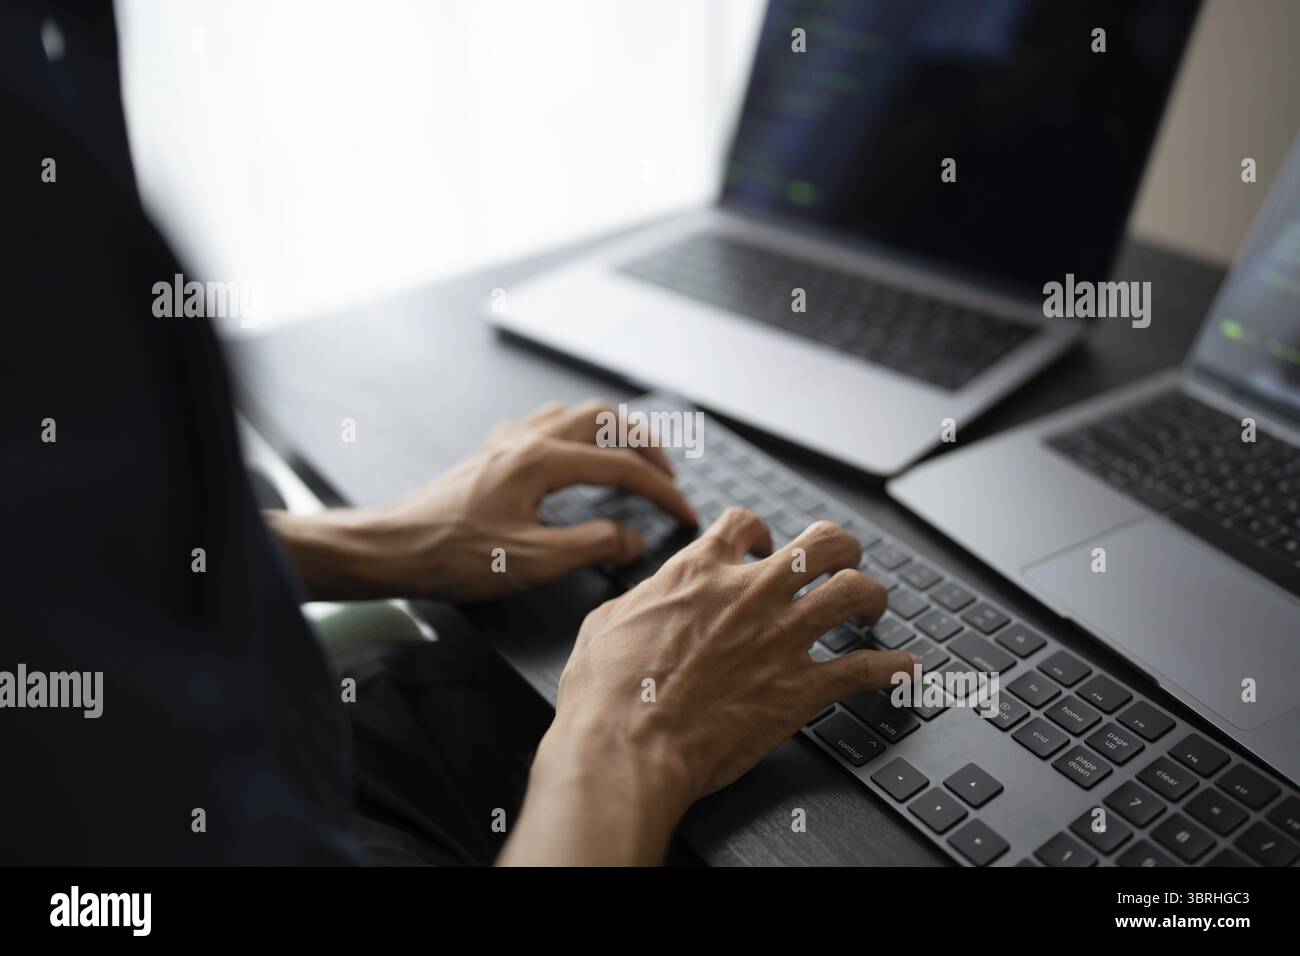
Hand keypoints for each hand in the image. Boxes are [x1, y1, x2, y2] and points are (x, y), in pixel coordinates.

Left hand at [266, 400, 697, 601]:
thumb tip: (633, 538)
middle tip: (666, 476)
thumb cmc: (455, 556)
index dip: (661, 491)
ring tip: (631, 462)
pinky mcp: (492, 452)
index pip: (622, 467)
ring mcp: (507, 441)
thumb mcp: (533, 561)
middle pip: (605, 418)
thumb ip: (592, 545)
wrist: (393, 547)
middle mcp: (527, 439)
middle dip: (645, 444)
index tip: (685, 514)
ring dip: (611, 432)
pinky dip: (577, 435)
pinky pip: (546, 424)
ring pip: (575, 414)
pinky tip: (576, 461)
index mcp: (543, 461)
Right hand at [500, 509, 917, 864]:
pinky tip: (905, 670)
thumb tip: (643, 600)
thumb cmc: (606, 692)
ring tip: (873, 608)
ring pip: (854, 590)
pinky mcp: (801, 687)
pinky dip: (893, 669)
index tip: (763, 547)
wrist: (626, 745)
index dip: (759, 532)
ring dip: (871, 596)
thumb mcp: (605, 622)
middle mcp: (750, 592)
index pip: (745, 523)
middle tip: (839, 563)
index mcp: (700, 571)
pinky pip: (867, 668)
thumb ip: (638, 600)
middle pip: (822, 541)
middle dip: (839, 547)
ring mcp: (781, 637)